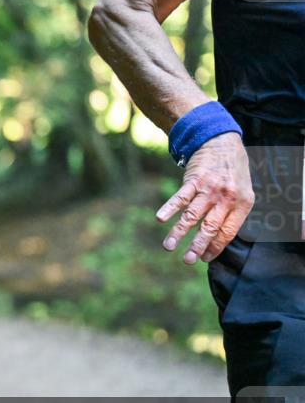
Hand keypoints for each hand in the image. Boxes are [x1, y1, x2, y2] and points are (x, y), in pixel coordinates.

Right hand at [156, 132, 253, 263]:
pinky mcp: (193, 179)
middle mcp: (226, 197)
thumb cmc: (232, 172)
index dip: (215, 247)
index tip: (204, 258)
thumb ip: (232, 213)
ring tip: (168, 246)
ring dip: (179, 232)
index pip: (228, 232)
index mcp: (242, 204)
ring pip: (192, 215)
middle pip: (209, 227)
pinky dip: (169, 208)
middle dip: (197, 245)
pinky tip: (160, 219)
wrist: (222, 141)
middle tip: (188, 260)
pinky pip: (180, 197)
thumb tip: (216, 240)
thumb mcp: (242, 191)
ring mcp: (209, 188)